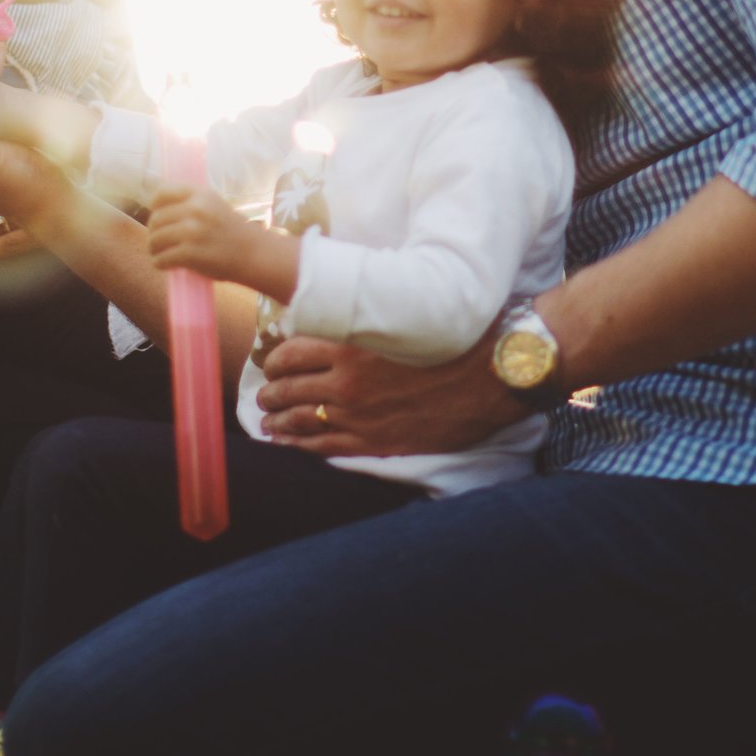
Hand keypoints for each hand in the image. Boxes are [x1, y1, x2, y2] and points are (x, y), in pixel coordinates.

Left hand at [145, 184, 296, 293]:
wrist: (254, 254)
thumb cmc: (232, 232)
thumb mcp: (214, 206)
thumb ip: (191, 203)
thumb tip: (157, 209)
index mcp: (201, 194)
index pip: (162, 193)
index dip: (155, 206)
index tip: (158, 216)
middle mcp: (195, 209)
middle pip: (155, 219)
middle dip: (153, 232)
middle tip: (158, 242)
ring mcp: (192, 231)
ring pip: (155, 239)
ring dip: (154, 249)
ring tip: (159, 254)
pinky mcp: (191, 253)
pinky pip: (162, 258)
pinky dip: (160, 263)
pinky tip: (163, 264)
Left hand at [253, 328, 528, 457]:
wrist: (493, 376)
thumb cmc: (456, 337)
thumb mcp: (405, 312)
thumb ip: (370, 316)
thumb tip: (348, 309)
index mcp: (351, 343)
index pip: (292, 351)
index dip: (276, 358)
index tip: (272, 362)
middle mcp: (346, 380)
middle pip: (290, 387)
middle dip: (272, 392)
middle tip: (263, 396)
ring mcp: (359, 414)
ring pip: (301, 418)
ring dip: (278, 420)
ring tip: (267, 421)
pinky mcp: (376, 441)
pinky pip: (324, 446)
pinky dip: (299, 445)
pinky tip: (286, 444)